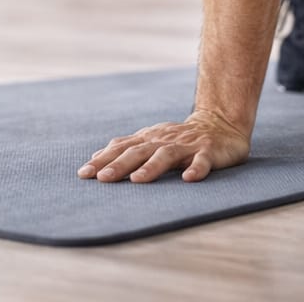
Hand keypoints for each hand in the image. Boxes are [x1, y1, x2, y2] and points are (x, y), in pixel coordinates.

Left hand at [78, 109, 249, 183]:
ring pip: (167, 155)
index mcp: (149, 138)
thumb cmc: (180, 137)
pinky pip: (202, 161)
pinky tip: (189, 179)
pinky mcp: (208, 151)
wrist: (220, 124)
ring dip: (151, 167)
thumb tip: (97, 158)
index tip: (84, 173)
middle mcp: (164, 140)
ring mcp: (187, 145)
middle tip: (103, 179)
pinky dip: (196, 169)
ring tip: (137, 180)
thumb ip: (128, 148)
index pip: (122, 148)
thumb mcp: (152, 139)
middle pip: (139, 151)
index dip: (103, 160)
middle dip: (120, 164)